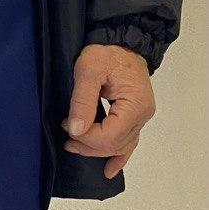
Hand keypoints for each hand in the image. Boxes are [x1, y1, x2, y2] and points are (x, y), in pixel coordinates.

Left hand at [62, 44, 155, 179]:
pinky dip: (119, 156)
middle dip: (88, 145)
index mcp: (135, 104)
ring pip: (120, 146)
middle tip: (66, 138)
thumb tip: (75, 130)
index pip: (109, 136)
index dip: (86, 138)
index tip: (67, 127)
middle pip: (114, 144)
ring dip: (97, 150)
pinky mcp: (135, 116)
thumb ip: (82, 101)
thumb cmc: (106, 51)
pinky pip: (128, 141)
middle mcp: (142, 114)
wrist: (120, 40)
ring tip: (75, 146)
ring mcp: (141, 117)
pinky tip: (109, 170)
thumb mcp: (88, 70)